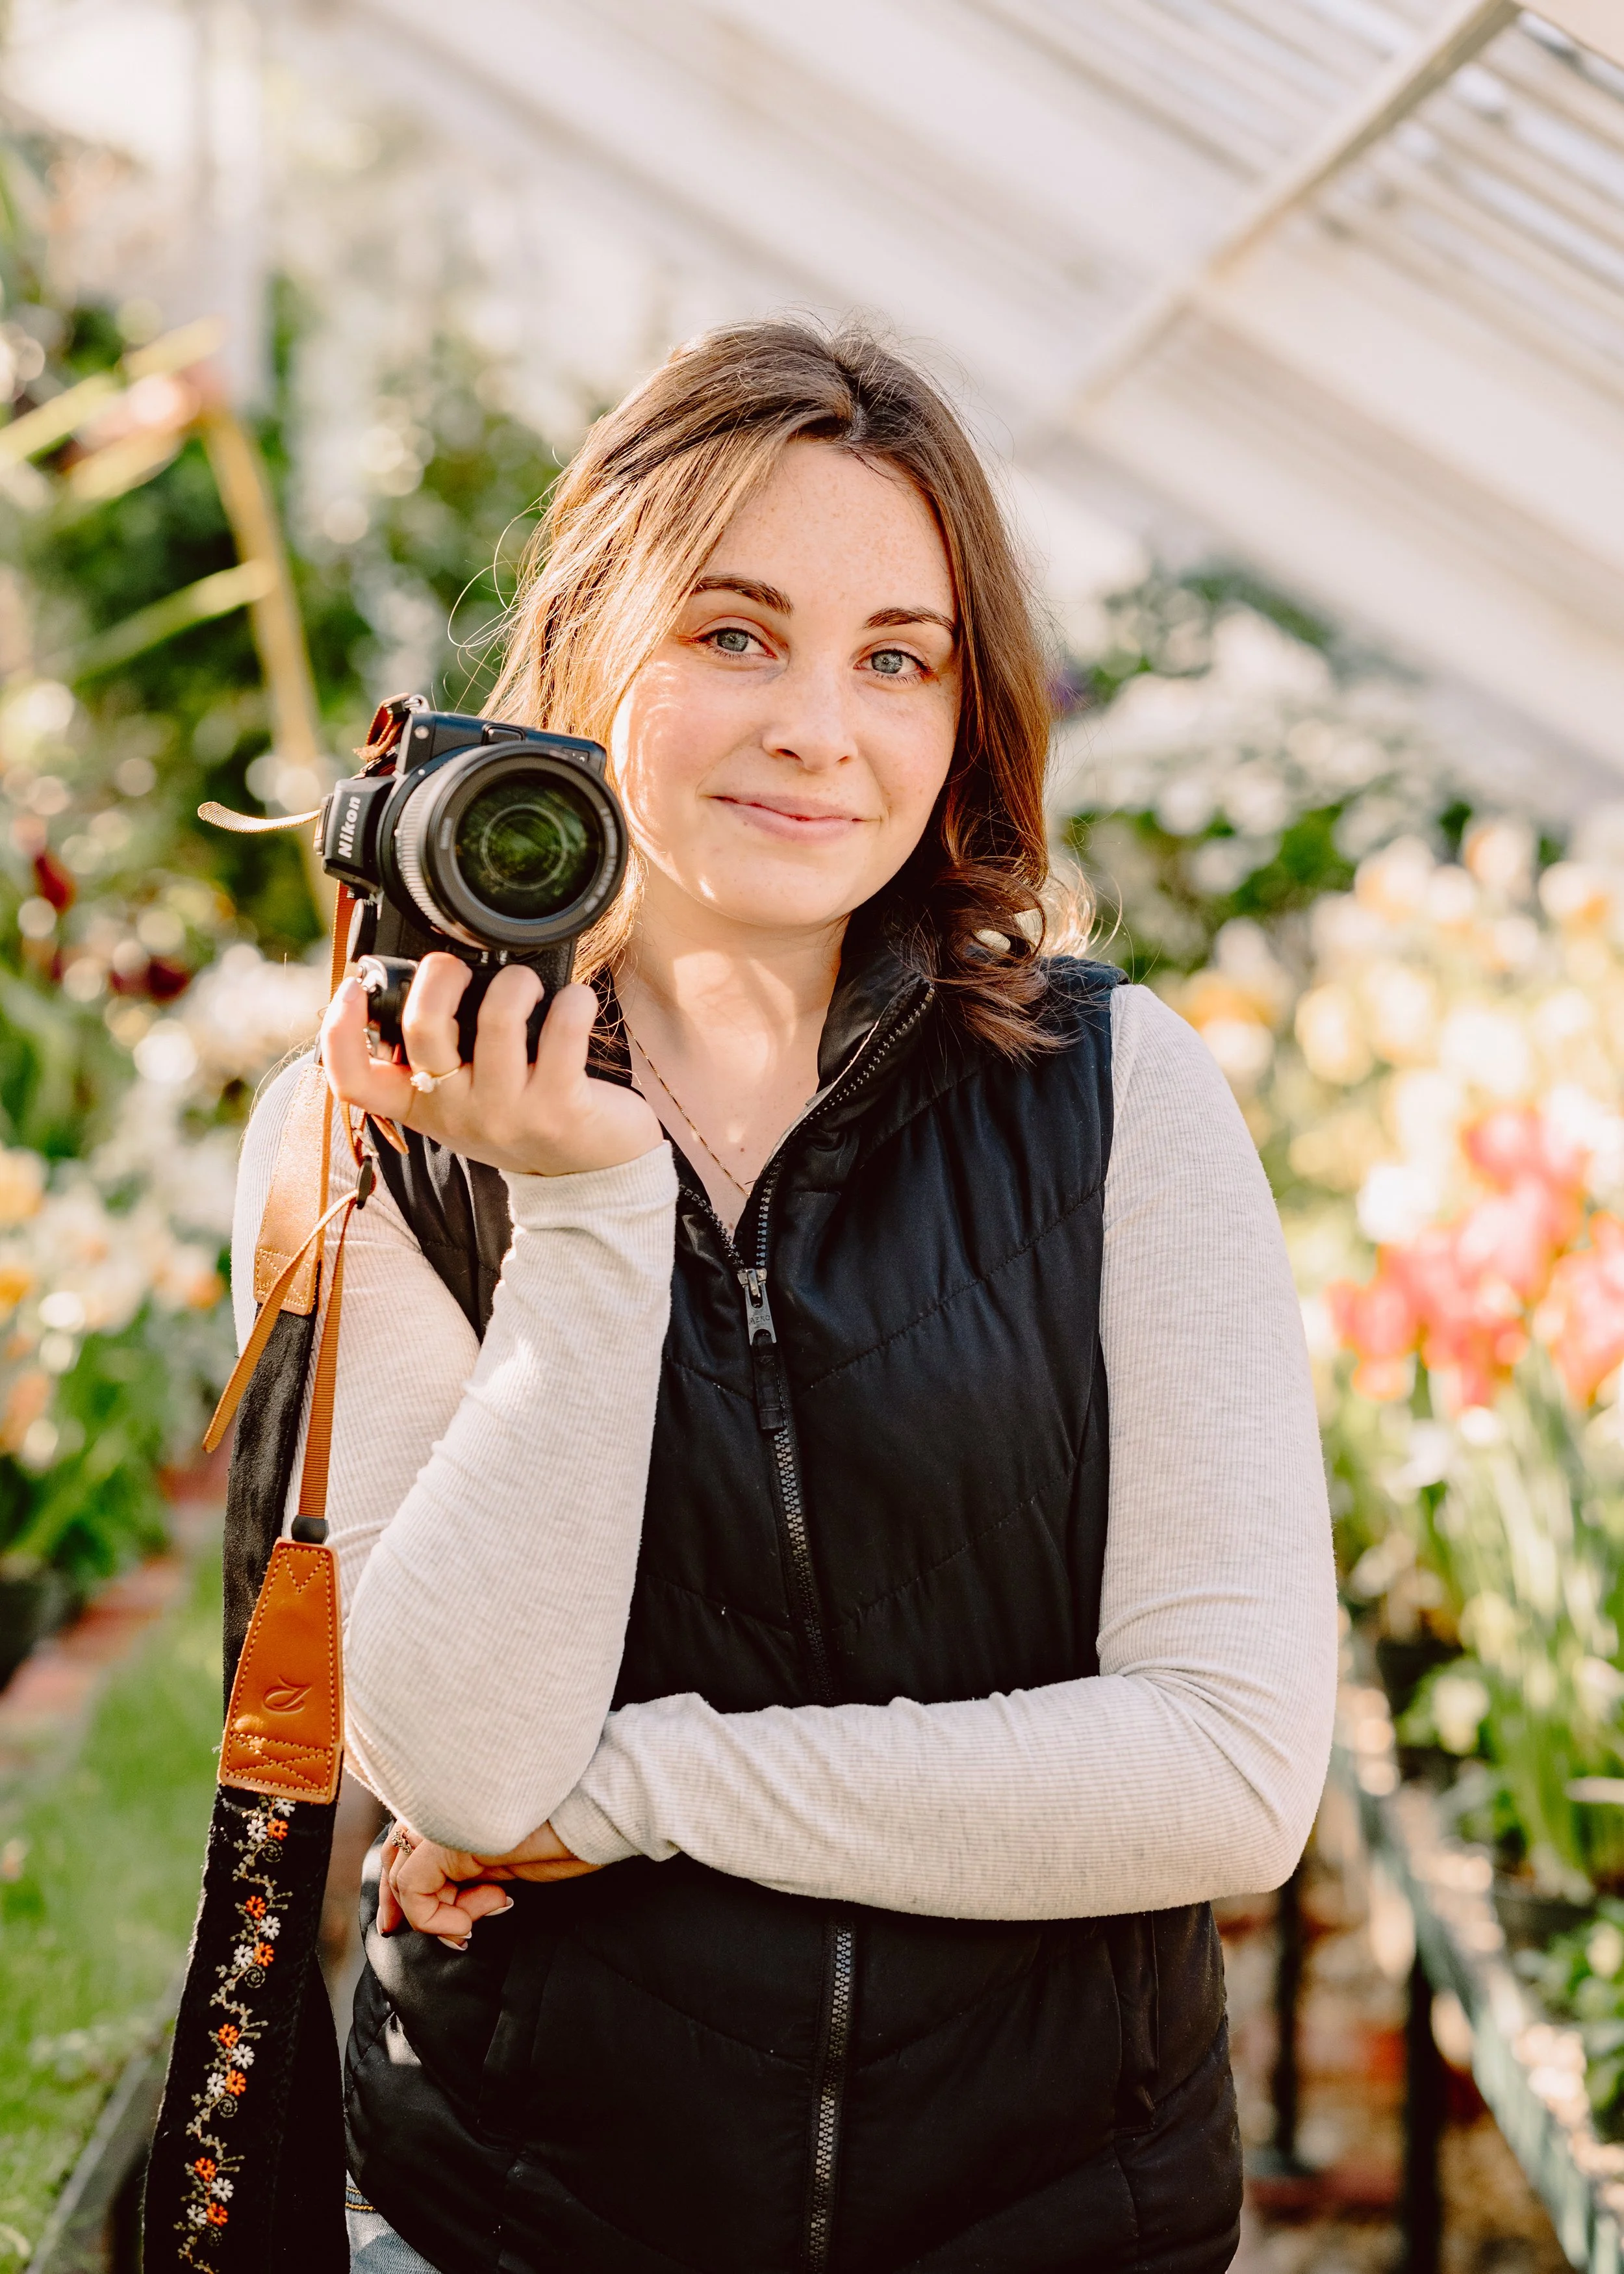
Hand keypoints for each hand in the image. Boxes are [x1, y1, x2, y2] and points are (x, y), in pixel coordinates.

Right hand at [322, 954, 661, 1178]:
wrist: (588, 1172)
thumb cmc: (521, 1116)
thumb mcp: (462, 1096)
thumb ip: (438, 1052)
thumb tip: (427, 978)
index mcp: (420, 1104)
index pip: (354, 1081)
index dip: (339, 1032)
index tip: (353, 987)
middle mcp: (456, 1112)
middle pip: (424, 1027)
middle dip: (440, 974)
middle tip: (460, 968)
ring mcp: (507, 1112)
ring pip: (497, 1017)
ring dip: (515, 981)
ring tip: (527, 984)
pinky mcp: (560, 1107)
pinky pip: (563, 1029)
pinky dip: (573, 1001)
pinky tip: (576, 1003)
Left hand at [379, 1818, 600, 1948]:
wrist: (596, 1810)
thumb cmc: (571, 1832)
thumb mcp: (513, 1857)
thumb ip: (479, 1868)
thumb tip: (461, 1903)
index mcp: (461, 1805)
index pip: (411, 1839)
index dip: (404, 1884)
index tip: (413, 1920)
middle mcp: (445, 1808)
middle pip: (395, 1854)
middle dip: (400, 1903)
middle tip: (417, 1934)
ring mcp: (442, 1821)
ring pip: (403, 1877)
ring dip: (438, 1914)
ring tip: (478, 1920)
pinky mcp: (446, 1841)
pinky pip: (414, 1889)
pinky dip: (434, 1918)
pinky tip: (469, 1923)